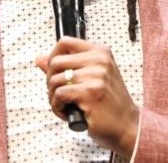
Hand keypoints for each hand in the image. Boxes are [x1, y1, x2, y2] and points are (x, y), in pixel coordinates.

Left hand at [35, 37, 138, 157]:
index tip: (54, 71)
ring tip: (64, 105)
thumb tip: (39, 59)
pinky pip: (59, 95)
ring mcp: (95, 76)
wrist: (128, 125)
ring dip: (53, 97)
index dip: (52, 57)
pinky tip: (67, 113)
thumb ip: (67, 66)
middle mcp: (99, 61)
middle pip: (55, 62)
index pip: (65, 42)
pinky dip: (57, 107)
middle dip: (50, 81)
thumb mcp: (92, 78)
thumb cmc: (109, 103)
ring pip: (55, 80)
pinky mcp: (90, 93)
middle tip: (58, 94)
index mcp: (100, 52)